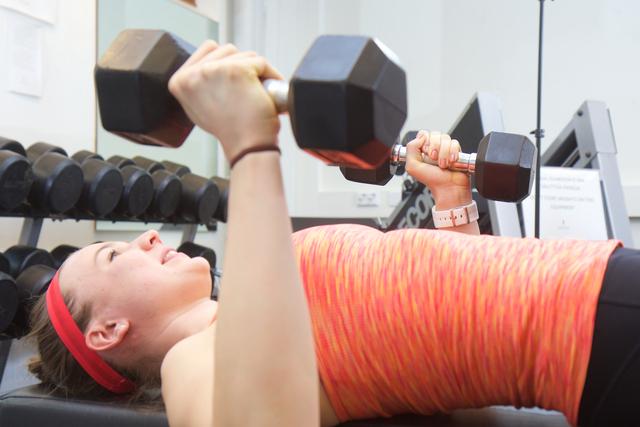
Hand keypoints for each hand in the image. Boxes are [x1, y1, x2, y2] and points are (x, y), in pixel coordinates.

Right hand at [168, 41, 284, 162]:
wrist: (246, 147)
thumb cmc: (230, 132)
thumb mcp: (200, 107)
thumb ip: (200, 85)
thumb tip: (209, 66)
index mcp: (179, 81)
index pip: (207, 49)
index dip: (226, 63)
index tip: (235, 83)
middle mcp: (192, 74)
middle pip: (226, 50)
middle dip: (242, 66)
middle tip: (247, 91)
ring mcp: (214, 70)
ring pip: (244, 55)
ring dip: (256, 72)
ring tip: (255, 94)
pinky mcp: (237, 70)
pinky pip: (261, 62)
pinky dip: (271, 76)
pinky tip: (267, 93)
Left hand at [405, 130, 471, 208]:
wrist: (448, 188)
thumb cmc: (432, 180)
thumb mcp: (412, 167)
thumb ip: (411, 149)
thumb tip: (420, 137)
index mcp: (422, 150)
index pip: (423, 134)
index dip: (425, 142)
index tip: (425, 153)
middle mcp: (434, 148)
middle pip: (435, 134)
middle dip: (435, 147)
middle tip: (434, 159)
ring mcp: (445, 149)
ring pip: (445, 138)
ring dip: (444, 152)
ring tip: (443, 164)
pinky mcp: (456, 151)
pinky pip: (455, 143)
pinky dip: (453, 152)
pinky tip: (451, 161)